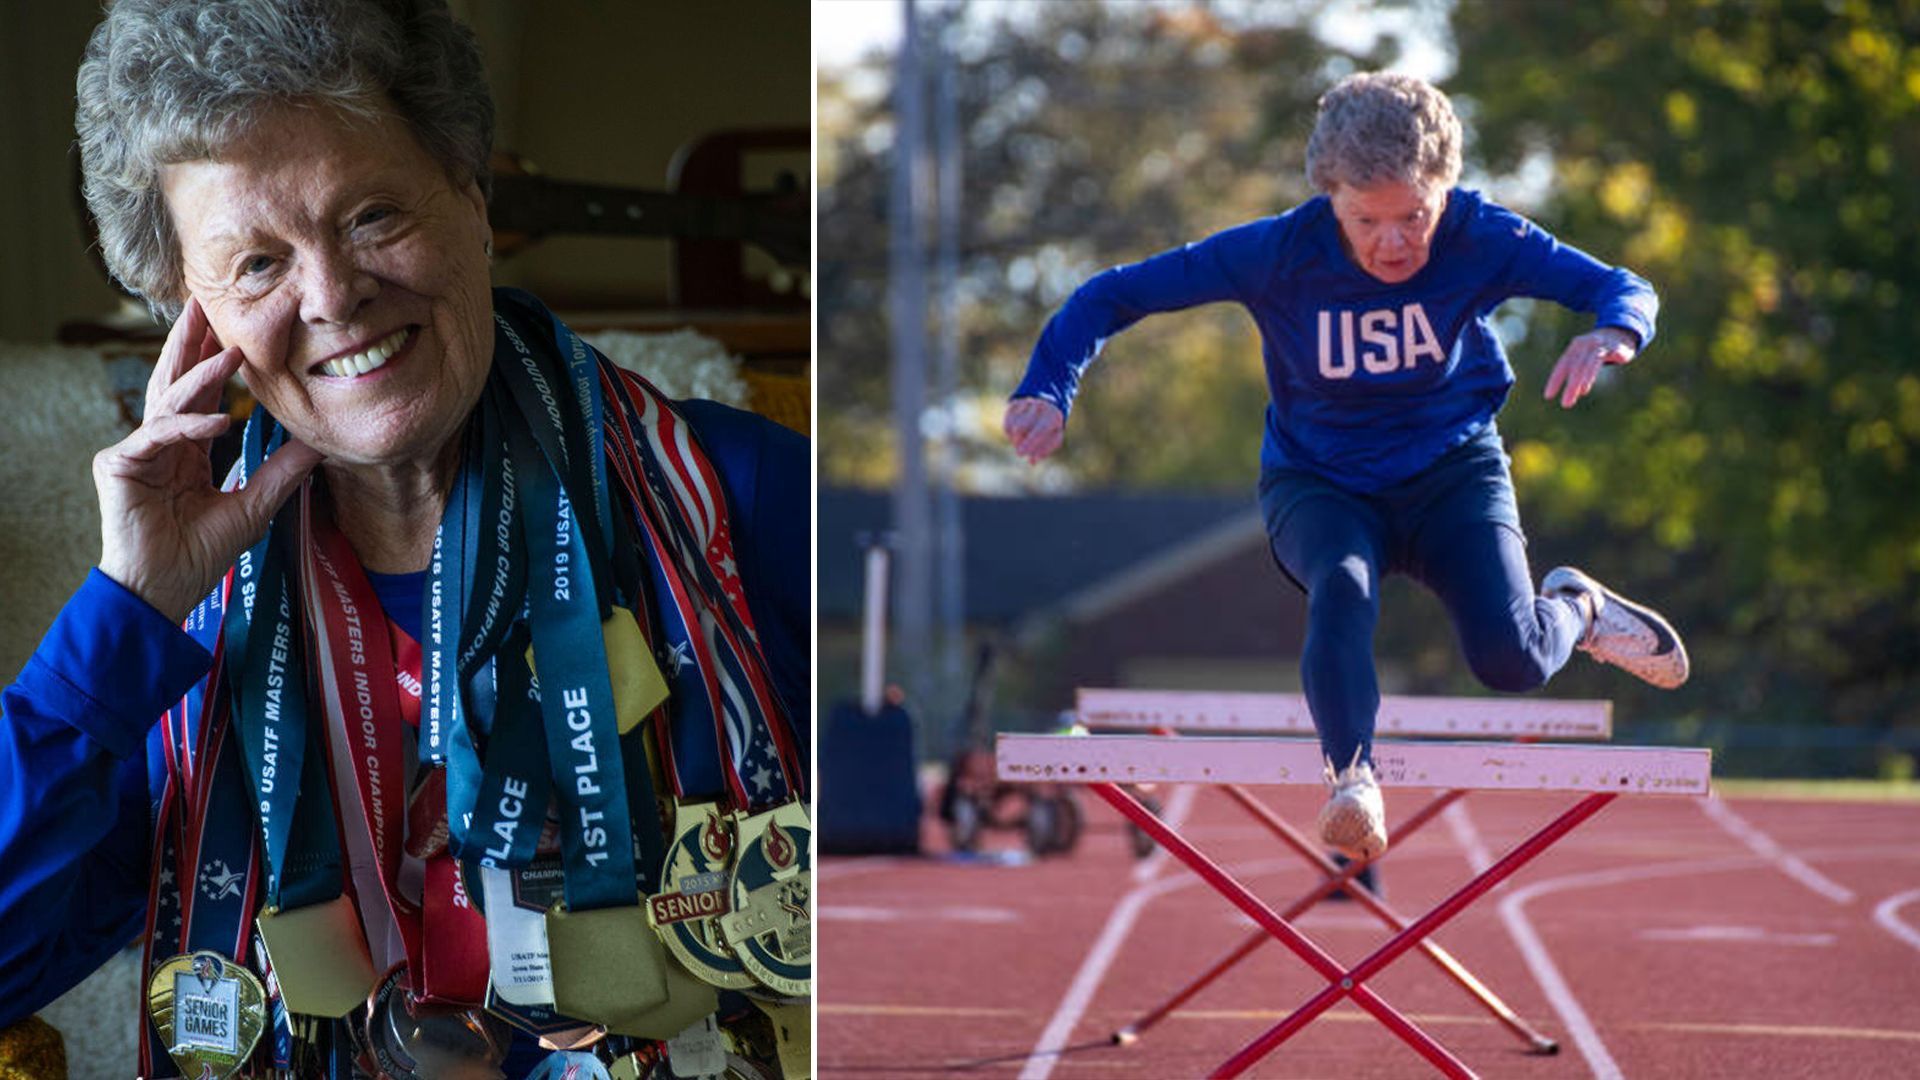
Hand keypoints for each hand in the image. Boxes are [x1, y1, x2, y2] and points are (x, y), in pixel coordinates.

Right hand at [94, 297, 323, 622]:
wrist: (164, 591)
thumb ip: (282, 472)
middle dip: (191, 342)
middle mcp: (157, 443)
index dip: (213, 361)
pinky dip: (189, 426)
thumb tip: (321, 444)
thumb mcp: (255, 506)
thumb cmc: (199, 555)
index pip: (199, 395)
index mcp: (184, 449)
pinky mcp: (118, 465)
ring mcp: (134, 451)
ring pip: (169, 401)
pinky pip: (158, 435)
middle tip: (204, 302)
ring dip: (200, 374)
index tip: (233, 329)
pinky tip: (219, 420)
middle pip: (175, 382)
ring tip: (231, 348)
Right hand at [1003, 397, 1065, 463]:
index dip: (1033, 446)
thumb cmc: (1051, 424)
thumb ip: (1044, 449)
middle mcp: (1040, 406)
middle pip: (1026, 427)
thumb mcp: (1053, 436)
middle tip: (1020, 453)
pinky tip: (1013, 435)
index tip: (1027, 457)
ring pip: (1016, 425)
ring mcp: (1027, 403)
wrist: (1046, 399)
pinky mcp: (1015, 402)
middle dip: (1023, 443)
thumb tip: (1032, 462)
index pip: (1041, 432)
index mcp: (1054, 416)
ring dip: (1015, 438)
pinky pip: (1008, 420)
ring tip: (1019, 442)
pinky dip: (1009, 431)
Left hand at [1543, 327, 1636, 408]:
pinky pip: (1608, 355)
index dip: (1555, 380)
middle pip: (1575, 366)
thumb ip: (1578, 372)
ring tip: (1581, 393)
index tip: (1548, 396)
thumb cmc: (1597, 351)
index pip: (1562, 365)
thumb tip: (1576, 392)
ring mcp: (1599, 344)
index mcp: (1574, 348)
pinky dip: (1600, 368)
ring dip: (1585, 378)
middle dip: (1570, 385)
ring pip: (1590, 362)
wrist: (1619, 334)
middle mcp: (1584, 345)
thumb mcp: (1584, 359)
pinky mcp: (1614, 347)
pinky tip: (1594, 381)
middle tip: (1566, 404)